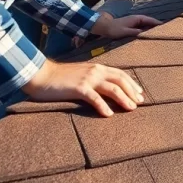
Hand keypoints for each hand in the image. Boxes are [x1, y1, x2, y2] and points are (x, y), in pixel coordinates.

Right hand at [23, 60, 144, 116]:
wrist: (41, 74)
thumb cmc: (59, 77)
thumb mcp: (81, 75)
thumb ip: (93, 79)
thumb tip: (104, 90)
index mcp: (97, 68)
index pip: (120, 74)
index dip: (132, 84)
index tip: (139, 93)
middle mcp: (96, 71)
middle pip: (121, 80)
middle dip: (132, 91)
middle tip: (140, 103)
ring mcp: (88, 79)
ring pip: (112, 88)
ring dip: (124, 99)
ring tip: (131, 108)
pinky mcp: (79, 88)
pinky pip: (95, 98)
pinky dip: (103, 106)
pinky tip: (109, 114)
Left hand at [90, 12, 159, 38]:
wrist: (104, 27)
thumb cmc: (114, 29)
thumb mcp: (126, 32)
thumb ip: (136, 32)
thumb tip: (146, 34)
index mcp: (136, 19)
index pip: (151, 20)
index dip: (158, 24)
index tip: (167, 27)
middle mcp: (136, 19)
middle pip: (150, 23)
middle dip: (157, 26)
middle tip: (166, 32)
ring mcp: (134, 23)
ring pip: (146, 26)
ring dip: (151, 30)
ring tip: (159, 35)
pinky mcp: (131, 26)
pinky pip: (141, 28)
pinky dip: (146, 31)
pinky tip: (148, 37)